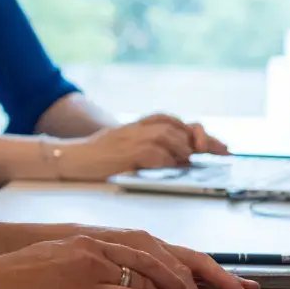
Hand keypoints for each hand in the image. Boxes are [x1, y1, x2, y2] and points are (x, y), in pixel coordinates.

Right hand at [56, 114, 227, 180]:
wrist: (68, 158)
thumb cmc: (95, 157)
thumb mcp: (123, 147)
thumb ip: (149, 148)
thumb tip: (183, 158)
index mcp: (136, 126)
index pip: (171, 120)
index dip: (197, 131)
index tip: (221, 147)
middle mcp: (135, 128)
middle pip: (175, 127)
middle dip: (198, 141)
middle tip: (216, 155)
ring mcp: (130, 138)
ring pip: (168, 137)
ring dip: (182, 151)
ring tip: (185, 164)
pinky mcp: (125, 153)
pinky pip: (154, 153)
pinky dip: (166, 160)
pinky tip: (169, 168)